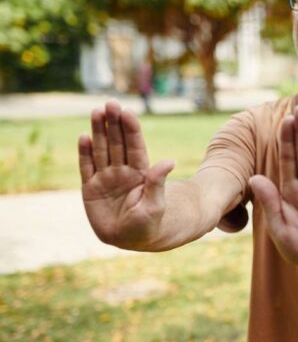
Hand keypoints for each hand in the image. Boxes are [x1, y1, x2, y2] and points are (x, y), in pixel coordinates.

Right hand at [78, 102, 173, 248]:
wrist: (130, 239)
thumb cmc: (148, 223)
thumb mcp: (155, 205)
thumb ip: (157, 183)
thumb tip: (169, 161)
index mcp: (140, 172)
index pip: (135, 146)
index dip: (131, 129)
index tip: (128, 112)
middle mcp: (122, 171)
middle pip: (117, 142)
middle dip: (114, 123)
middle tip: (110, 103)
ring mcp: (106, 178)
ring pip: (101, 150)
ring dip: (98, 132)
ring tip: (96, 112)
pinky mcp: (90, 188)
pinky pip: (87, 167)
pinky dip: (84, 153)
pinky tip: (83, 137)